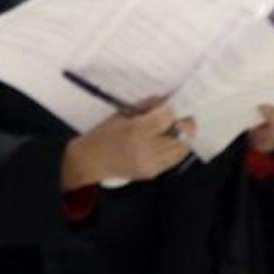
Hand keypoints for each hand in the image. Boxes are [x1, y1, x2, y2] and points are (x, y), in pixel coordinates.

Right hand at [62, 99, 192, 189]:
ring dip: (183, 137)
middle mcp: (146, 148)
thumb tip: (167, 100)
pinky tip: (169, 143)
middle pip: (181, 134)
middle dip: (185, 123)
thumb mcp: (121, 115)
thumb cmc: (102, 135)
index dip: (173, 110)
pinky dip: (176, 150)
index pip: (167, 117)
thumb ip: (146, 107)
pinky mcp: (152, 173)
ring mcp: (151, 163)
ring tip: (176, 130)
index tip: (172, 107)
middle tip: (182, 118)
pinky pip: (174, 160)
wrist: (88, 163)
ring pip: (182, 149)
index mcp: (135, 130)